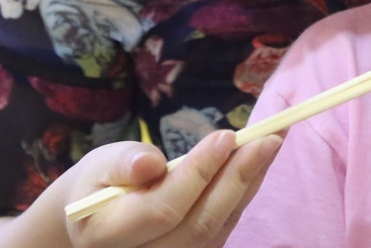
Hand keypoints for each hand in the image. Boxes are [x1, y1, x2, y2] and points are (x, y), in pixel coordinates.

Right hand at [64, 130, 281, 247]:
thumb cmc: (98, 185)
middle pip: (199, 225)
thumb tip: (150, 164)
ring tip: (273, 143)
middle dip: (238, 179)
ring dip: (249, 185)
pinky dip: (243, 195)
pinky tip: (259, 164)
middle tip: (268, 138)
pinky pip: (223, 229)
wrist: (98, 221)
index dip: (197, 174)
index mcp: (108, 235)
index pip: (163, 210)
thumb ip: (121, 164)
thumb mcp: (98, 166)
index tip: (226, 136)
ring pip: (217, 228)